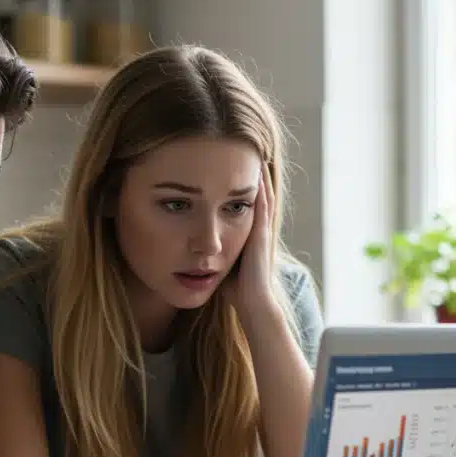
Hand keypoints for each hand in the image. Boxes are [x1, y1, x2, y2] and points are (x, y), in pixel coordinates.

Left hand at [226, 165, 277, 317]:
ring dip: (259, 177)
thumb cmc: (235, 289)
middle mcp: (257, 231)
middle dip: (250, 177)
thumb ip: (211, 251)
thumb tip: (191, 246)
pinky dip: (262, 190)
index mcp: (248, 237)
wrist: (252, 302)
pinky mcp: (262, 235)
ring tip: (254, 155)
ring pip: (263, 197)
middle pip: (255, 197)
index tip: (230, 169)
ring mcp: (262, 232)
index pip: (243, 206)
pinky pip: (264, 207)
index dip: (239, 187)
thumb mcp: (220, 264)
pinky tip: (258, 174)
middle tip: (247, 154)